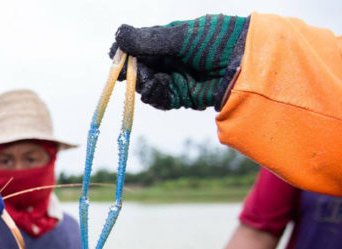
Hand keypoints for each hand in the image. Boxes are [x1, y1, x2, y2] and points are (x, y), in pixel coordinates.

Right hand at [110, 14, 248, 109]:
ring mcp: (176, 78)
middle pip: (139, 68)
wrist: (247, 65)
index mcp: (169, 39)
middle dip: (133, 72)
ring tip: (153, 81)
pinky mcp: (182, 96)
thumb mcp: (181, 38)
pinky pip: (160, 99)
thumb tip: (118, 34)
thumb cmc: (218, 41)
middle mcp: (170, 58)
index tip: (115, 58)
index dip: (125, 53)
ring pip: (147, 86)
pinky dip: (156, 96)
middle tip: (130, 74)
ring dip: (144, 85)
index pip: (139, 46)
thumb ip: (149, 40)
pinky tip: (159, 89)